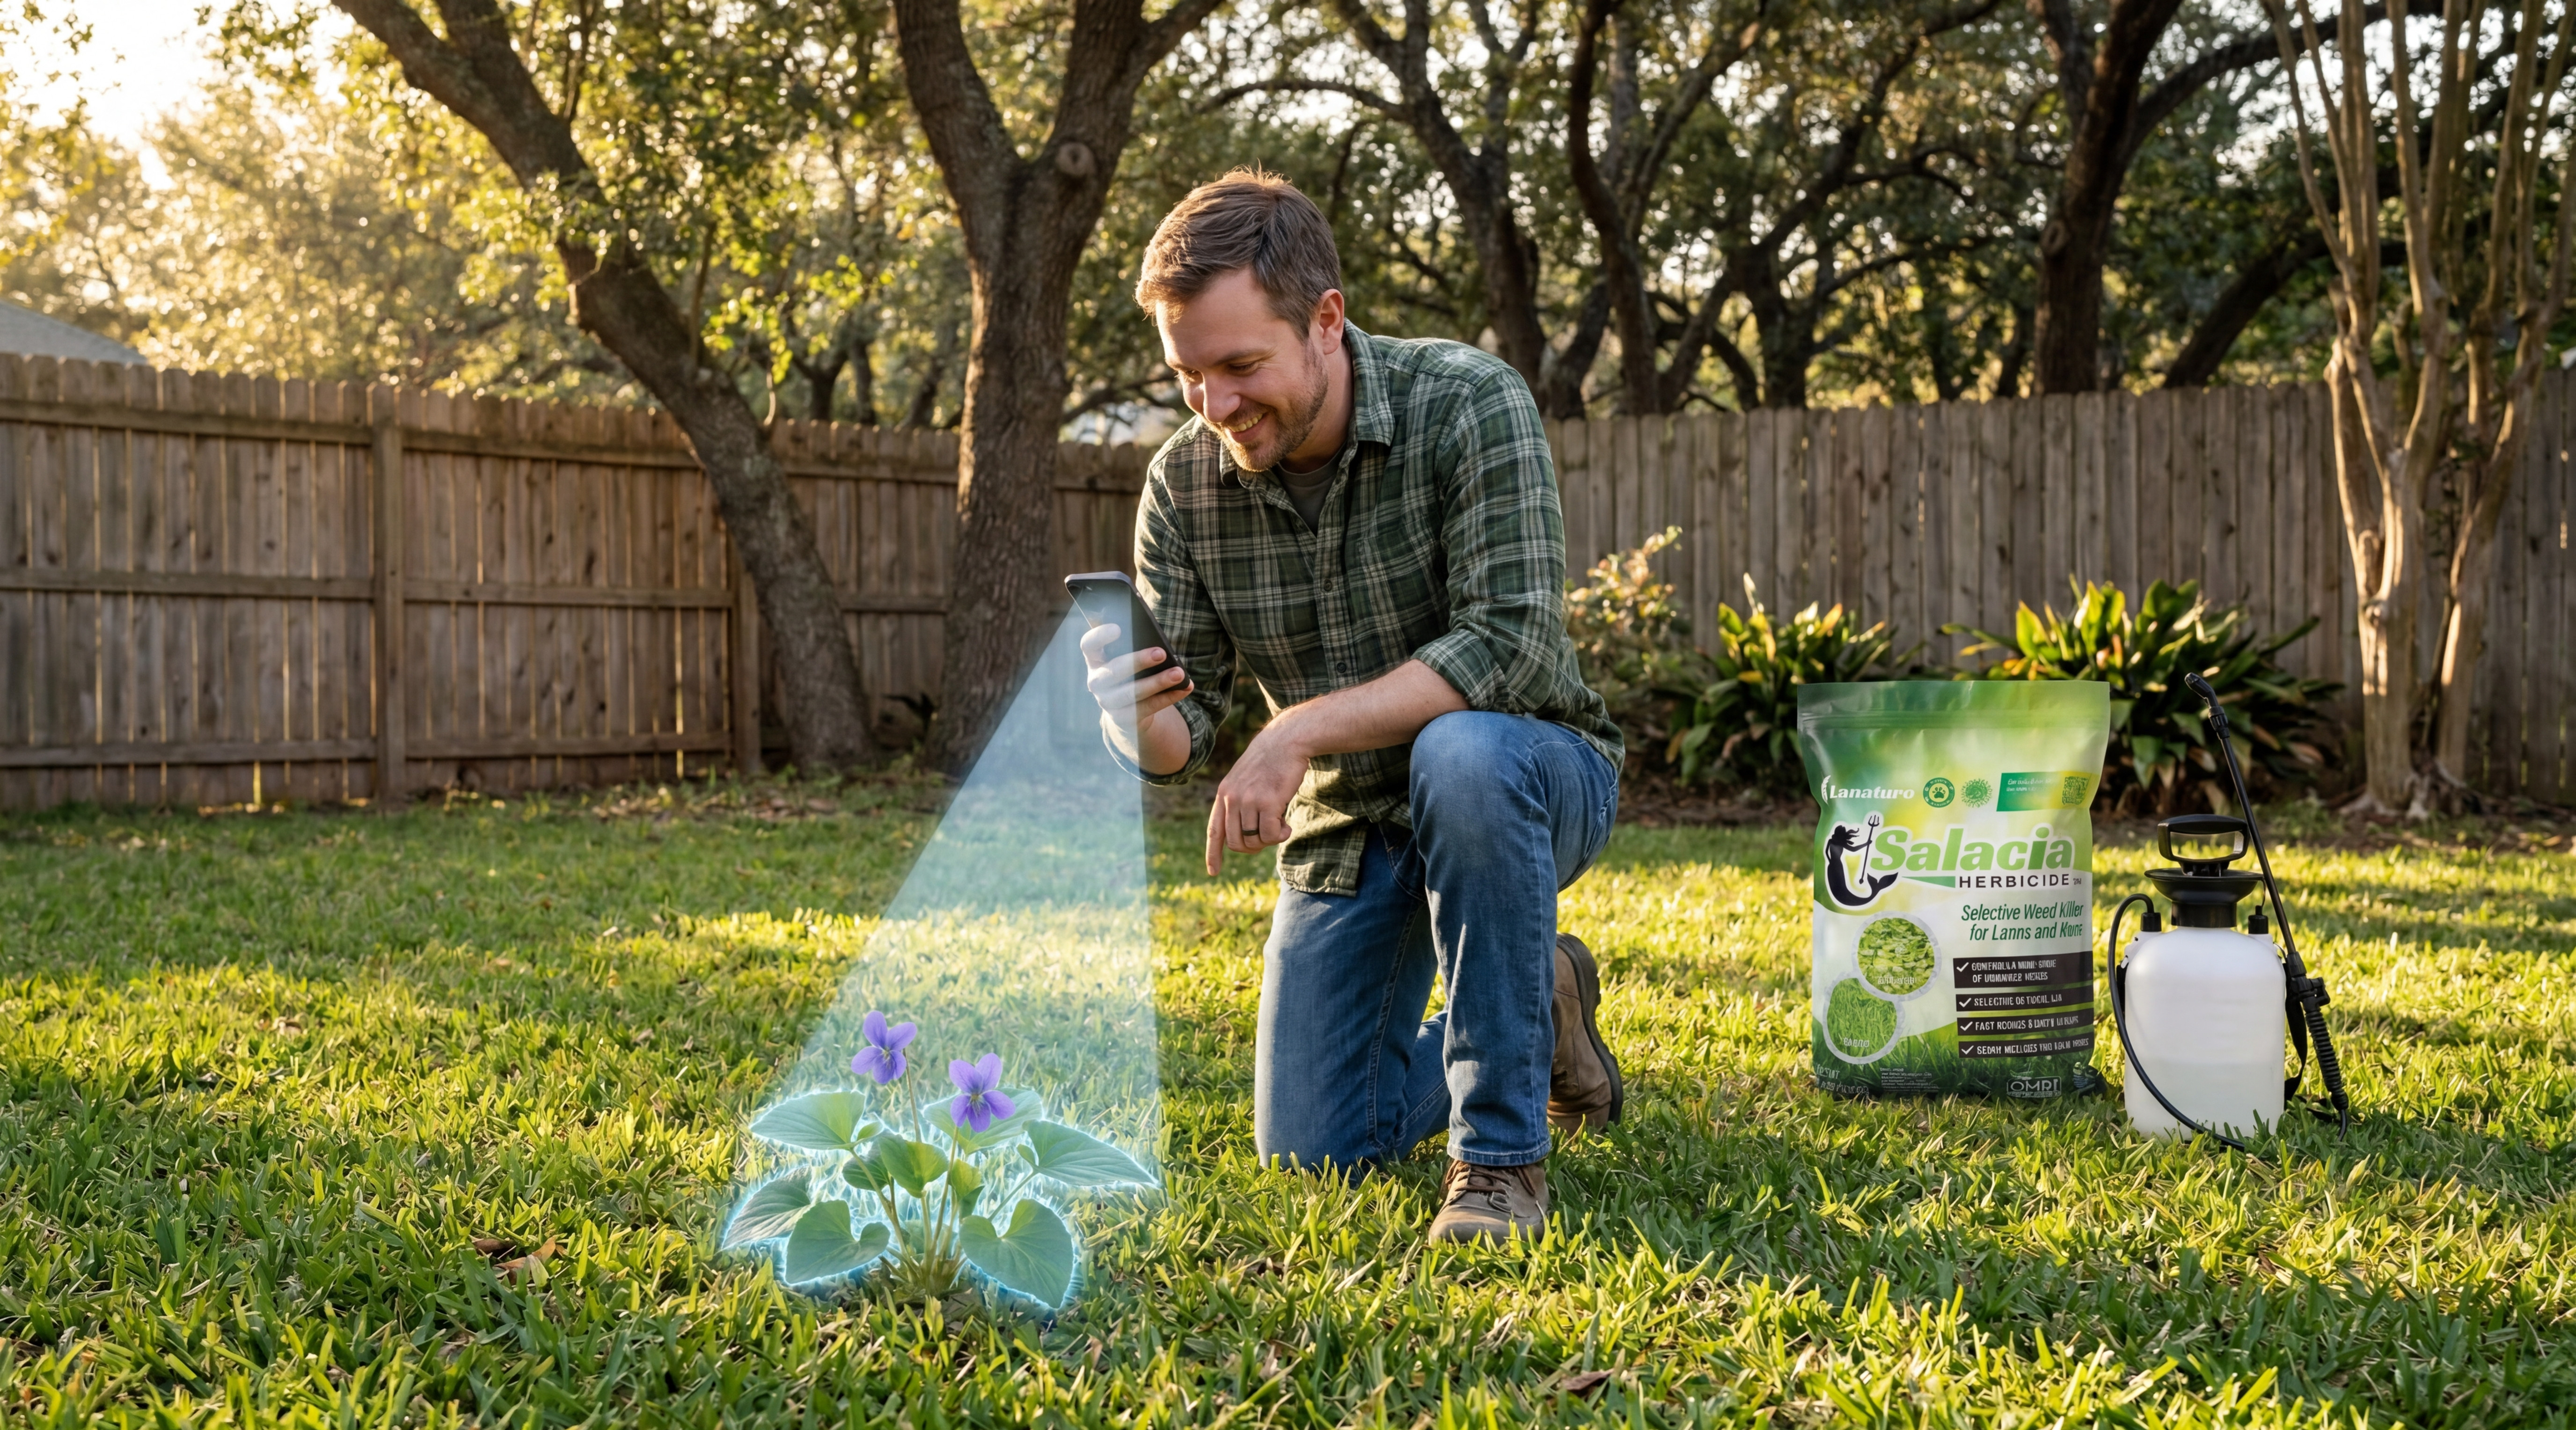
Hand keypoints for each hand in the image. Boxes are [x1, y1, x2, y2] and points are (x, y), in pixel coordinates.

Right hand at [1080, 622, 1192, 745]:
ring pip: (1131, 693)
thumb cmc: (1131, 670)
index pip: (1089, 645)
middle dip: (1138, 661)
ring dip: (1157, 682)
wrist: (1126, 708)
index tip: (1118, 628)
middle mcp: (1097, 681)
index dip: (1100, 636)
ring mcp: (1107, 702)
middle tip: (1161, 653)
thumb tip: (1156, 638)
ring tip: (1178, 673)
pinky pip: (1147, 708)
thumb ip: (1134, 644)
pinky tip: (1185, 687)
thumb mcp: (1127, 656)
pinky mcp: (1123, 718)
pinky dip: (1168, 697)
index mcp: (1095, 659)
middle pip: (1113, 670)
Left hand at [1206, 721, 1307, 874]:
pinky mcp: (1267, 802)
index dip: (1213, 853)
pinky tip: (1287, 826)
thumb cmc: (1270, 762)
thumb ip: (1241, 803)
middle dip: (1252, 847)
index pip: (1214, 830)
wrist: (1286, 741)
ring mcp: (1248, 800)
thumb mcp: (1246, 780)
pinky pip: (1270, 835)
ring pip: (1254, 840)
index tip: (1213, 871)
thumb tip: (1248, 837)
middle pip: (1235, 842)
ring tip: (1280, 825)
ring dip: (1269, 840)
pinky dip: (1280, 835)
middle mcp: (1232, 798)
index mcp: (1224, 793)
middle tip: (1268, 838)